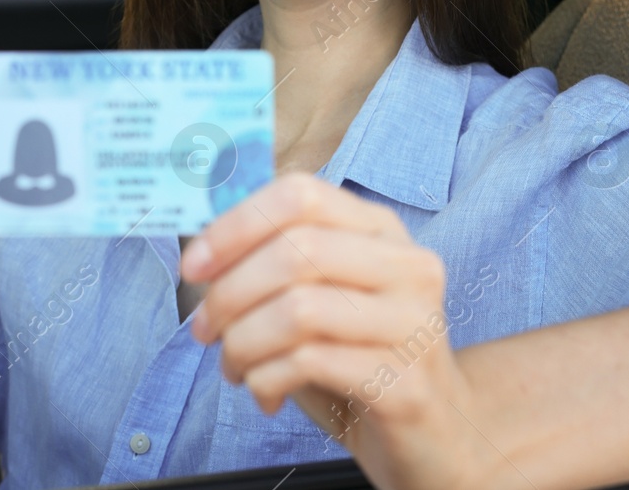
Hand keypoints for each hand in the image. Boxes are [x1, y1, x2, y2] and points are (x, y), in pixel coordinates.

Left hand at [181, 173, 506, 489]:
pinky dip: (266, 378)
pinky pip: (310, 363)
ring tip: (234, 366)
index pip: (299, 195)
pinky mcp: (407, 383)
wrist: (435, 433)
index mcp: (380, 230)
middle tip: (205, 329)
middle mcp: (407, 266)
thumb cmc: (356, 357)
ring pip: (297, 309)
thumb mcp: (318, 296)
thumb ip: (272, 264)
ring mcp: (414, 323)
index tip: (194, 266)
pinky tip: (265, 393)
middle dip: (229, 293)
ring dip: (243, 342)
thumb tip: (199, 253)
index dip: (234, 226)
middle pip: (294, 251)